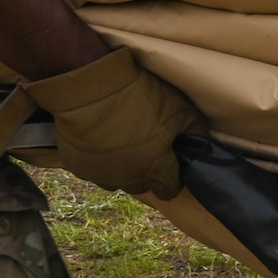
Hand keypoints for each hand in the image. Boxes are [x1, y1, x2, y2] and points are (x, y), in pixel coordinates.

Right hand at [0, 47, 204, 198]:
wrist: (91, 88)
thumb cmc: (139, 98)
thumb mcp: (180, 109)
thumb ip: (195, 133)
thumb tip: (201, 146)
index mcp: (154, 169)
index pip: (170, 189)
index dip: (173, 176)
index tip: (171, 160)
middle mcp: (127, 179)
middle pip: (143, 185)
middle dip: (148, 170)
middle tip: (147, 143)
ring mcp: (99, 175)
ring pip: (116, 179)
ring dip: (122, 166)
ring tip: (121, 138)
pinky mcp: (76, 166)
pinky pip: (92, 168)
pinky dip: (97, 158)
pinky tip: (99, 136)